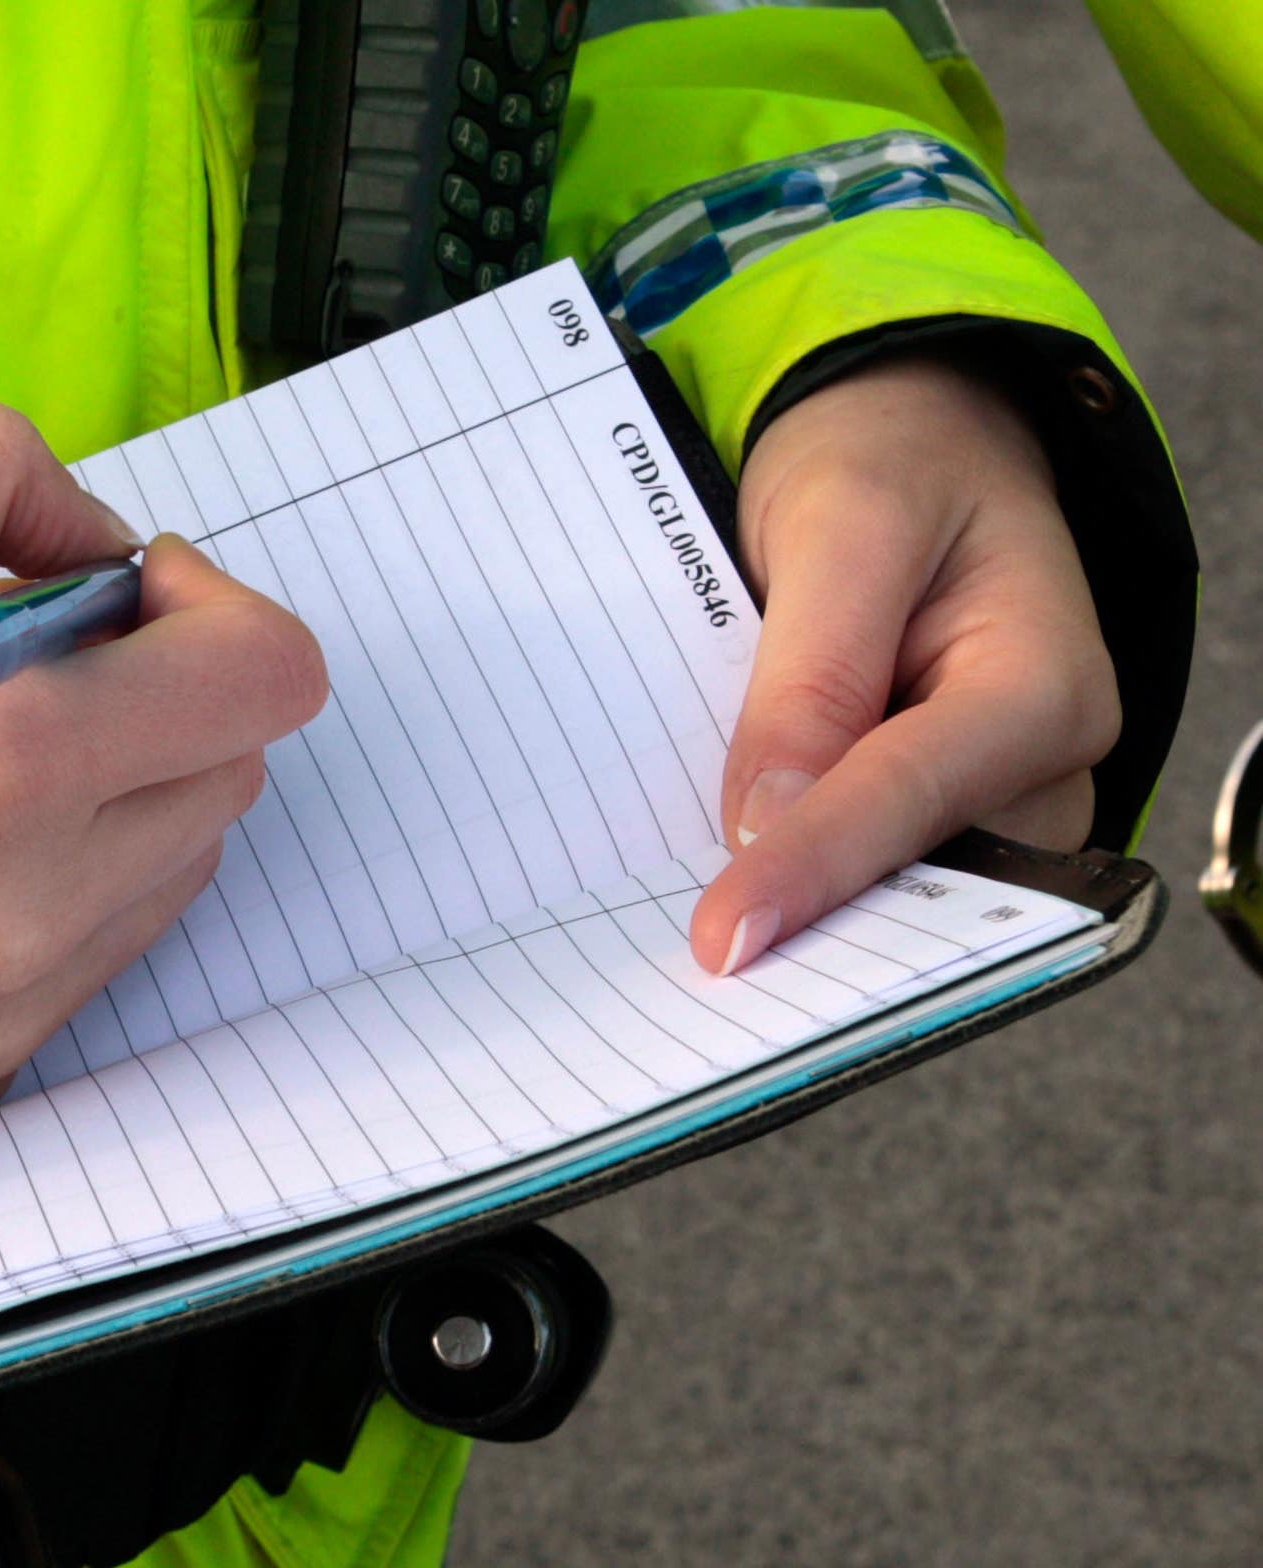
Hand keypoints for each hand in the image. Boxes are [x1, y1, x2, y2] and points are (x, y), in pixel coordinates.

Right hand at [0, 400, 326, 1138]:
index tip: (112, 592)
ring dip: (120, 794)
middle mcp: (31, 913)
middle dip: (161, 694)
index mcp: (2, 766)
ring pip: (176, 870)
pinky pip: (95, 957)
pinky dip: (59, 888)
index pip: (264, 679)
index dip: (210, 607)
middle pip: (231, 771)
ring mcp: (6, 1015)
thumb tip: (94, 542)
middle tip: (25, 663)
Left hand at [688, 358, 1119, 972]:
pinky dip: (788, 876)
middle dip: (808, 916)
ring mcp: (988, 804)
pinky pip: (860, 868)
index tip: (723, 938)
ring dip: (791, 910)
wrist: (912, 445)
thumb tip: (764, 819)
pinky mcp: (929, 816)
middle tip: (688, 959)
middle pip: (913, 875)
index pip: (911, 796)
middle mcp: (1039, 769)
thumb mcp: (845, 522)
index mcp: (1045, 686)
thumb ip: (810, 672)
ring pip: (885, 890)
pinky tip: (712, 893)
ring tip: (684, 934)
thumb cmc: (893, 462)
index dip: (812, 869)